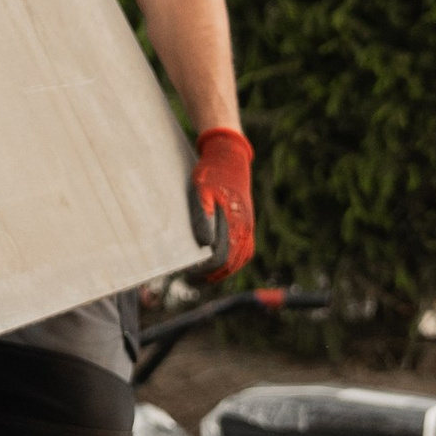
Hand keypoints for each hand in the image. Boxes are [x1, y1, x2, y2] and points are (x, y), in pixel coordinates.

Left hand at [193, 126, 254, 276]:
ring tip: (200, 276)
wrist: (229, 157)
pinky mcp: (247, 224)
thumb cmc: (212, 172)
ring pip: (239, 261)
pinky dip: (231, 263)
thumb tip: (204, 243)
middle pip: (230, 265)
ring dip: (220, 272)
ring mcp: (248, 227)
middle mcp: (245, 229)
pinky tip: (216, 265)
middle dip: (209, 275)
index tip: (186, 271)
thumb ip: (202, 216)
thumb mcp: (202, 190)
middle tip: (188, 279)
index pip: (221, 259)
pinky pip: (244, 252)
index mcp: (235, 223)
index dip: (203, 270)